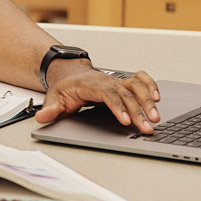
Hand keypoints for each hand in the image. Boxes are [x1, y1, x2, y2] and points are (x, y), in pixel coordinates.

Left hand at [34, 61, 159, 134]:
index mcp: (91, 85)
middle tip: (146, 127)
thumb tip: (42, 117)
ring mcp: (117, 81)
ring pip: (136, 87)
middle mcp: (107, 81)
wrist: (70, 73)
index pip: (107, 95)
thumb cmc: (65, 87)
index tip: (125, 121)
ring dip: (148, 101)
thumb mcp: (54, 97)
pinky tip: (158, 98)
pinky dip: (151, 86)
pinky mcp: (123, 83)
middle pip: (126, 95)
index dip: (117, 107)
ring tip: (156, 117)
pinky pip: (141, 80)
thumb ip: (50, 109)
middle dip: (138, 112)